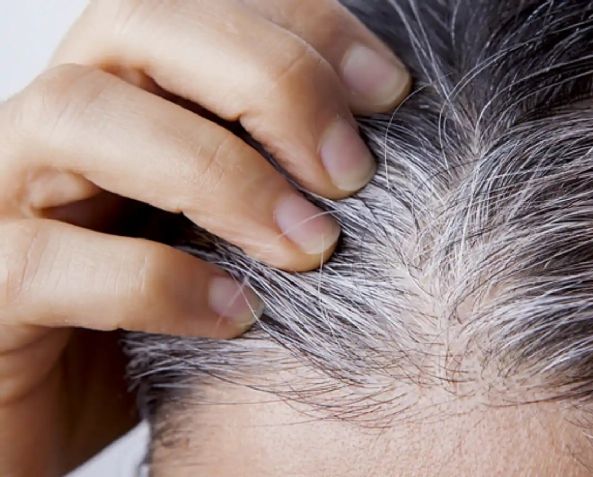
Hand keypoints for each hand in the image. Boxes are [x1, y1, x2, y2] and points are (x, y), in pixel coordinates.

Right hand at [0, 0, 408, 474]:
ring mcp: (3, 194)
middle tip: (350, 172)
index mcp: (123, 89)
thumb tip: (376, 147)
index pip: (205, 5)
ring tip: (310, 246)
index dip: (305, 27)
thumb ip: (277, 174)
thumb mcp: (228, 226)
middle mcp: (57, 120)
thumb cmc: (162, 309)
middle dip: (268, 82)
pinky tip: (236, 314)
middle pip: (138, 24)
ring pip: (78, 115)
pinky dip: (159, 282)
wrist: (52, 409)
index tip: (388, 91)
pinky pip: (45, 261)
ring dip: (217, 175)